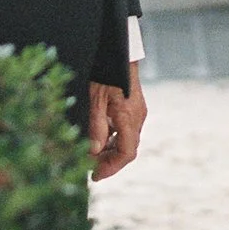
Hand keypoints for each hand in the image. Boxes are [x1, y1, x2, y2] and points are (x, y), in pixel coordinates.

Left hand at [88, 66, 146, 181]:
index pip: (126, 153)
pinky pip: (126, 132)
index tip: (95, 175)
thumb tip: (94, 152)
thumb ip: (96, 127)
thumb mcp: (96, 100)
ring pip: (127, 142)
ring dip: (111, 152)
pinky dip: (113, 140)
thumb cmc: (108, 74)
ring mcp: (138, 114)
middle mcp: (137, 118)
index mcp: (129, 118)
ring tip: (92, 156)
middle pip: (127, 151)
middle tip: (90, 169)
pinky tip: (100, 140)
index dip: (111, 168)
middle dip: (109, 163)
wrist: (120, 54)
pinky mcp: (134, 110)